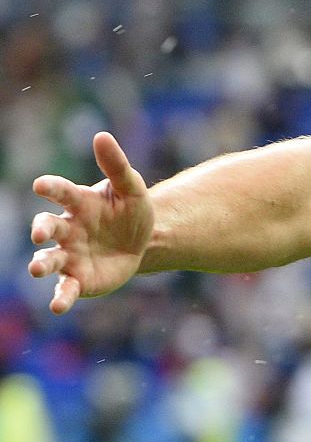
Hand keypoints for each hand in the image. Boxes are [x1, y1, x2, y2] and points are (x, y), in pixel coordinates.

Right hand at [28, 132, 153, 314]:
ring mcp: (70, 255)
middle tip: (41, 233)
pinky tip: (58, 306)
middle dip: (41, 228)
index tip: (41, 184)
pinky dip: (60, 297)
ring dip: (41, 264)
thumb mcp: (132, 188)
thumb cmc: (130, 211)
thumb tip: (101, 136)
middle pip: (48, 226)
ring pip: (49, 259)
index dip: (51, 188)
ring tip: (36, 269)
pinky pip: (65, 289)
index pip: (61, 193)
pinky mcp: (78, 279)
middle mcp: (67, 229)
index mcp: (79, 204)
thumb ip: (116, 165)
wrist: (143, 242)